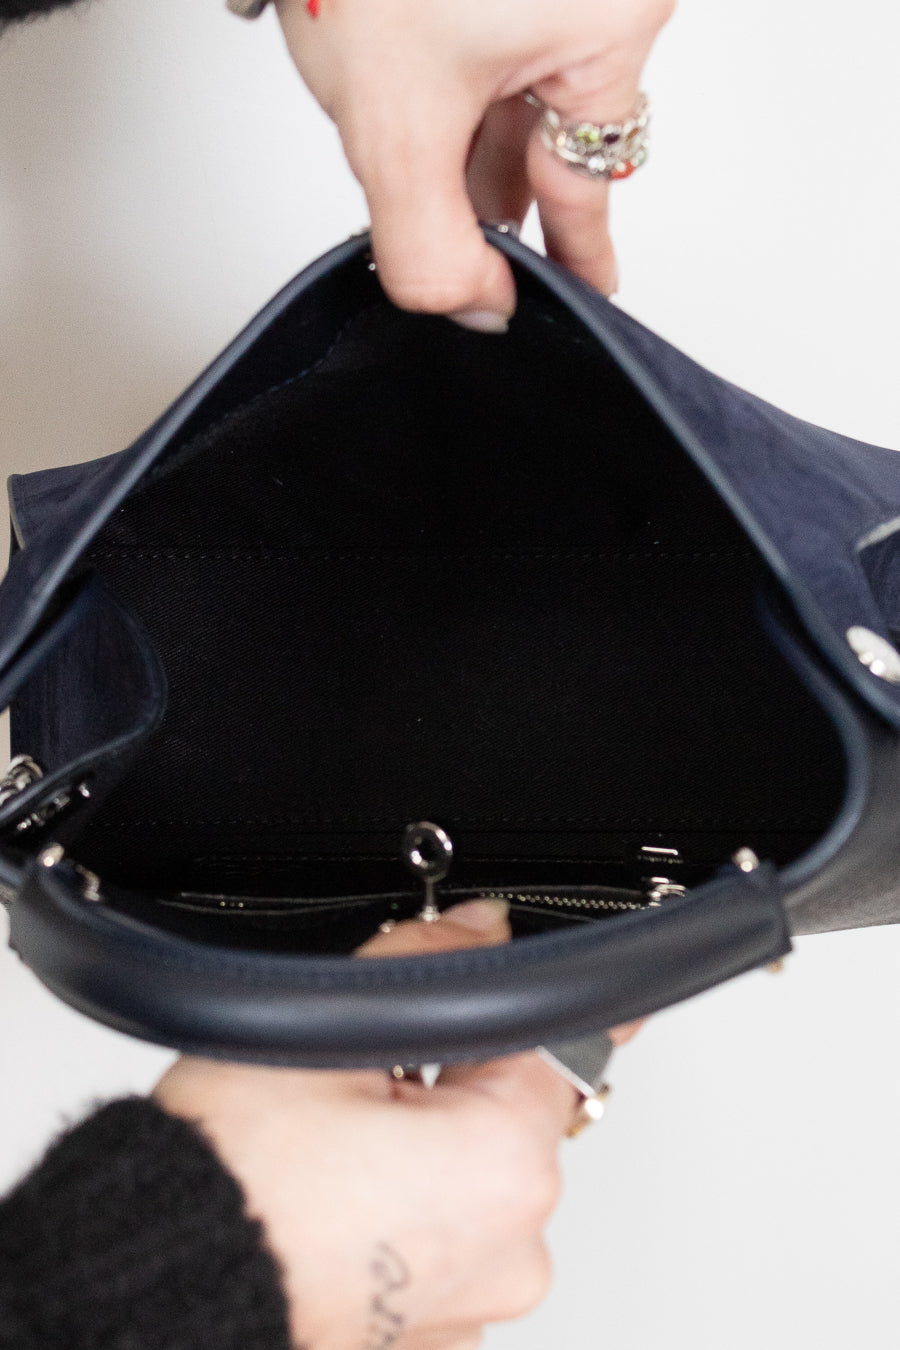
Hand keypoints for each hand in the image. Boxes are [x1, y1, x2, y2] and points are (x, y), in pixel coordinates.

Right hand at [154, 899, 639, 1349]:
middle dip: (448, 1087)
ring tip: (337, 1156)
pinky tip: (338, 1210)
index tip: (465, 1017)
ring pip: (470, 1188)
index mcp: (505, 1167)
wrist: (152, 1282)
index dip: (496, 1011)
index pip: (550, 1046)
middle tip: (362, 1084)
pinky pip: (439, 1252)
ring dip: (426, 1160)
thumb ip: (424, 959)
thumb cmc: (228, 1178)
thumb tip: (475, 928)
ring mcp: (471, 1308)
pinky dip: (403, 1224)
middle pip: (508, 1120)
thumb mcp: (328, 1029)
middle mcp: (511, 1251)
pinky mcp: (429, 1340)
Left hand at [274, 0, 672, 327]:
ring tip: (419, 146)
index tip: (587, 298)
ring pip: (517, 87)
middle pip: (551, 133)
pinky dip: (453, 78)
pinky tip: (414, 89)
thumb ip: (433, 241)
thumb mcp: (395, 121)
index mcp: (610, 24)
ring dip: (465, 133)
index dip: (576, 252)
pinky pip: (496, 37)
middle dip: (496, 187)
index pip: (590, 181)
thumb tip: (478, 309)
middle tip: (480, 248)